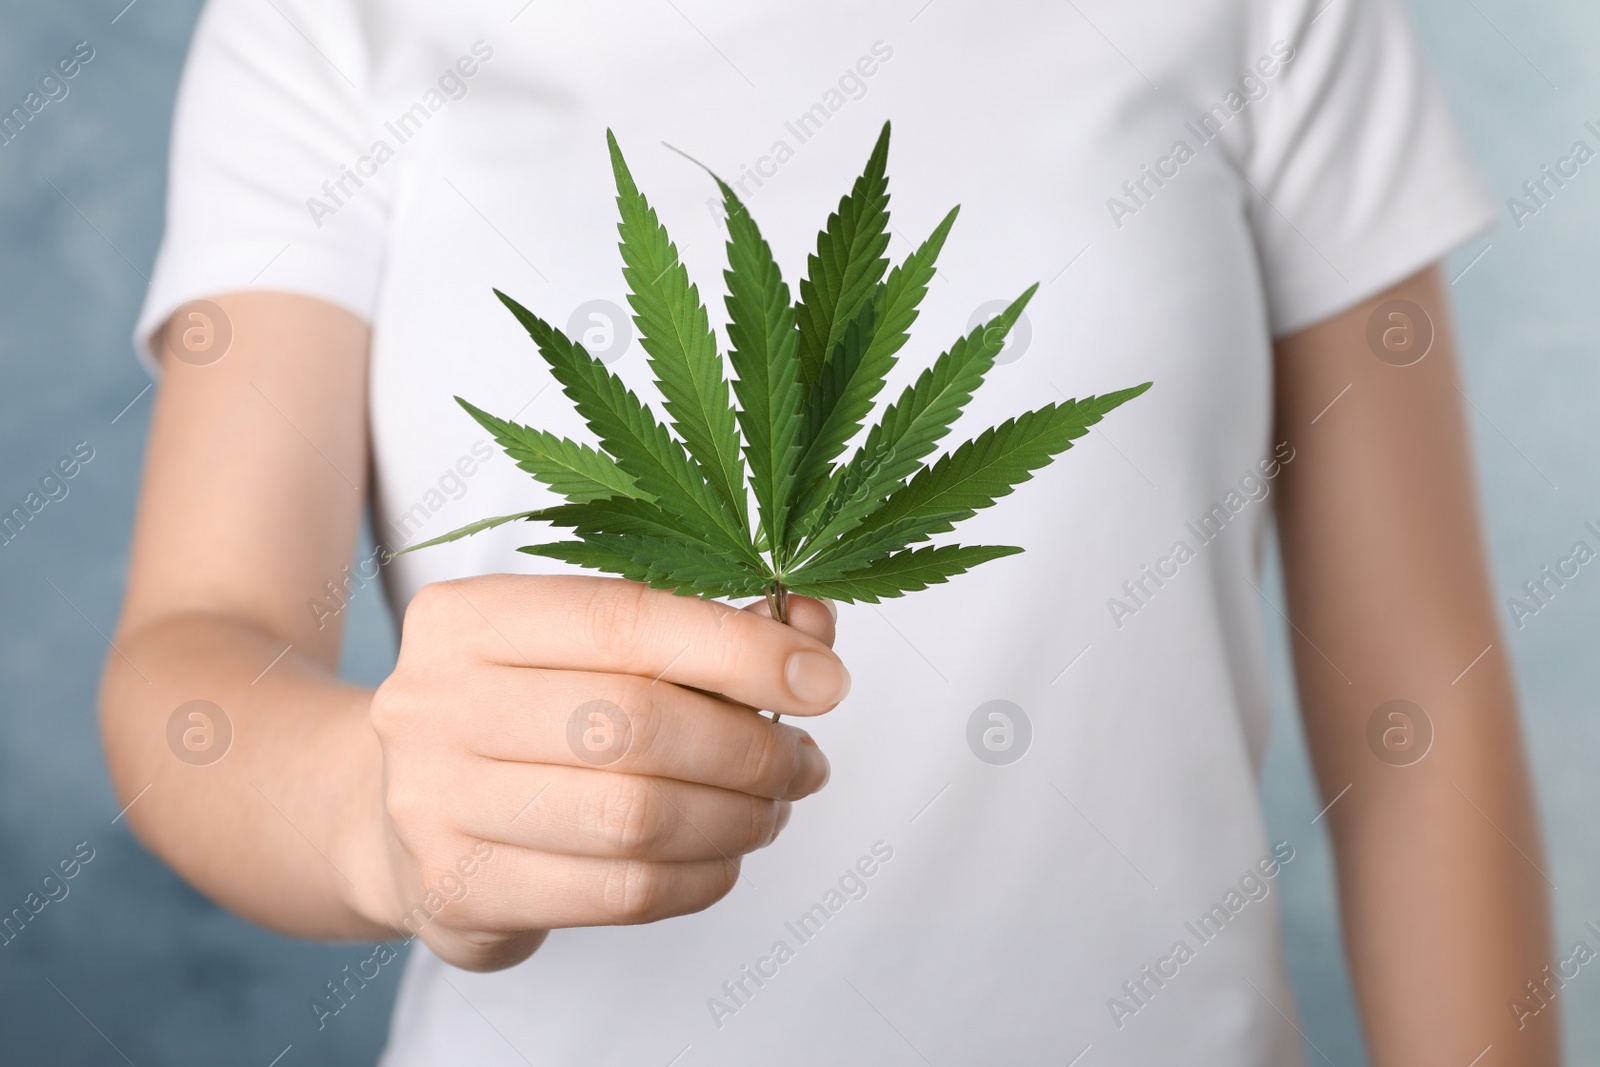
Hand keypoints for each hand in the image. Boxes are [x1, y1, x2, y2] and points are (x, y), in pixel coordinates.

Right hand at [351, 574, 845, 970]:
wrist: (393, 811)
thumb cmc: (521, 714)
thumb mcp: (591, 650)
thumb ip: (700, 629)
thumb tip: (814, 627)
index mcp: (467, 617)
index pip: (625, 620)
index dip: (740, 649)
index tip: (824, 679)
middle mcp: (432, 703)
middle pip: (634, 725)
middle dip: (751, 747)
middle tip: (803, 761)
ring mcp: (432, 804)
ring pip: (634, 818)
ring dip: (737, 817)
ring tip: (772, 809)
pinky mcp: (457, 892)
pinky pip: (621, 894)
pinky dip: (701, 877)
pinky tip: (722, 856)